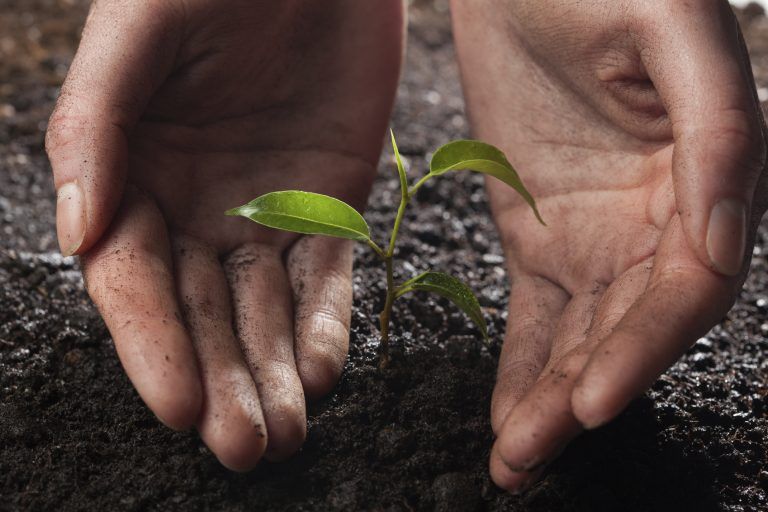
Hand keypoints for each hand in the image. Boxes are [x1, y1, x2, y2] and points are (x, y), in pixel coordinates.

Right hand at [46, 0, 402, 469]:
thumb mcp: (137, 34)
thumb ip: (95, 125)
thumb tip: (73, 230)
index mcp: (132, 178)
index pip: (134, 282)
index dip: (152, 345)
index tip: (177, 405)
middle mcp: (194, 210)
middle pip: (201, 314)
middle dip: (221, 382)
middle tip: (241, 449)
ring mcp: (265, 213)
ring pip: (265, 311)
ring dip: (274, 374)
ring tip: (287, 435)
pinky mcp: (328, 207)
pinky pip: (326, 278)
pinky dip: (327, 325)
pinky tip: (324, 371)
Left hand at [451, 0, 766, 490]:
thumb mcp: (675, 34)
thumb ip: (719, 132)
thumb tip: (723, 241)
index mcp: (708, 179)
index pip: (684, 290)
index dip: (643, 349)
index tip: (590, 401)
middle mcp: (657, 221)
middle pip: (627, 330)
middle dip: (582, 397)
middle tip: (529, 457)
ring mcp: (596, 233)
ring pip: (581, 334)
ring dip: (549, 398)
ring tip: (513, 461)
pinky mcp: (540, 233)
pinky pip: (537, 312)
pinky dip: (522, 363)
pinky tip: (507, 411)